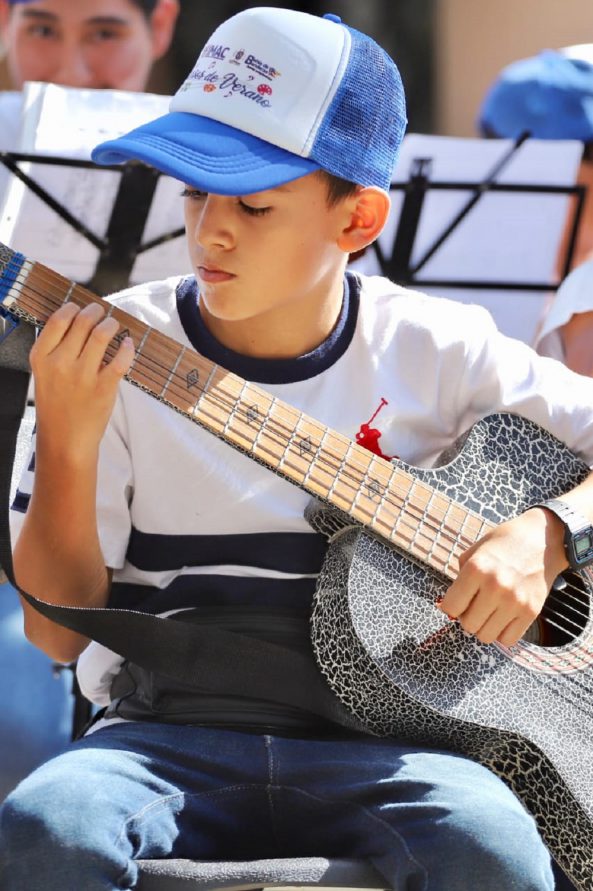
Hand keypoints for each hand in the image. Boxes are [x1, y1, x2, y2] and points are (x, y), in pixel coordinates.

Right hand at [30, 301, 134, 459]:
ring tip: (114, 325)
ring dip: (111, 324)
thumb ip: (55, 350)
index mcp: (41, 357)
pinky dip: (127, 347)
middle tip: (101, 312)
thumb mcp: (44, 374)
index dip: (72, 308)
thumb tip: (78, 323)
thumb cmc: (57, 405)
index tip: (80, 308)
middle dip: (95, 311)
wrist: (65, 440)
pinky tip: (127, 344)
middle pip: (82, 322)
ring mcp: (82, 375)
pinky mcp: (104, 388)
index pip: (58, 319)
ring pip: (102, 334)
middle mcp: (60, 363)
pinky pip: (120, 358)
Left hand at [437, 508, 566, 646]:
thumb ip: (460, 577)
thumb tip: (445, 606)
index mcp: (476, 569)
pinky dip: (503, 633)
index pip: (450, 607)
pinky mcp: (531, 612)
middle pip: (467, 625)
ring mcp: (514, 601)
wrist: (543, 538)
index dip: (450, 606)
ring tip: (490, 611)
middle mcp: (495, 587)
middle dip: (467, 617)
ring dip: (484, 626)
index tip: (457, 601)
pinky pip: (508, 640)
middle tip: (475, 605)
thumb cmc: (505, 543)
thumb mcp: (475, 550)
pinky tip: (504, 617)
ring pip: (486, 636)